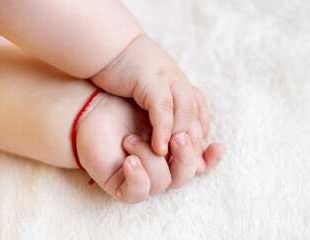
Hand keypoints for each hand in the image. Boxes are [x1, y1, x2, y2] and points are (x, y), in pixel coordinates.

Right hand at [91, 34, 204, 160]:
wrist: (109, 47)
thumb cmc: (126, 73)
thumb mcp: (148, 93)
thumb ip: (162, 111)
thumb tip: (167, 137)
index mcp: (181, 87)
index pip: (199, 118)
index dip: (200, 141)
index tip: (194, 163)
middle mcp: (180, 84)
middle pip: (196, 119)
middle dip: (195, 146)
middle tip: (191, 169)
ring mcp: (170, 80)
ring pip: (185, 115)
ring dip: (181, 141)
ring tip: (173, 161)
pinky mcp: (154, 79)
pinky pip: (163, 110)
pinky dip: (164, 130)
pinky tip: (159, 148)